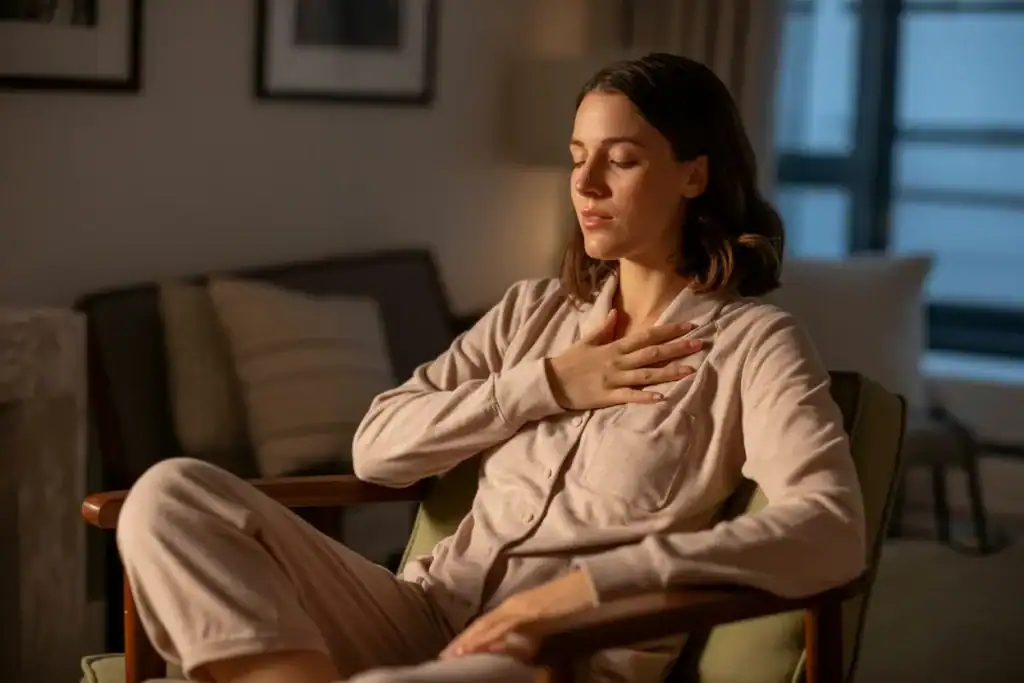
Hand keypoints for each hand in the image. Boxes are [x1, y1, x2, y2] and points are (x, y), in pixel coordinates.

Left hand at [439, 569, 595, 660]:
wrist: (587, 590)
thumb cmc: (567, 606)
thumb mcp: (541, 624)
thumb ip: (524, 634)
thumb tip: (509, 649)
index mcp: (513, 606)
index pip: (485, 623)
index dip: (468, 637)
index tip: (453, 652)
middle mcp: (512, 605)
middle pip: (481, 624)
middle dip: (462, 641)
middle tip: (444, 657)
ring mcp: (520, 607)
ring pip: (488, 625)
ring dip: (470, 640)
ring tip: (454, 654)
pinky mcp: (530, 612)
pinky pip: (505, 627)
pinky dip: (490, 637)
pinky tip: (479, 646)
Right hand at [546, 310, 701, 410]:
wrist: (551, 382)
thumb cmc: (570, 362)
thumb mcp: (586, 341)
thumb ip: (604, 327)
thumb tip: (616, 312)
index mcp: (614, 347)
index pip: (646, 336)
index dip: (668, 330)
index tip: (688, 325)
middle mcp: (617, 362)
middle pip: (652, 353)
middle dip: (677, 348)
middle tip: (700, 343)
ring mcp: (614, 380)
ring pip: (646, 375)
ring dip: (669, 372)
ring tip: (691, 370)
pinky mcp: (608, 397)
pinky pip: (630, 397)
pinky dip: (646, 397)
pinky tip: (662, 397)